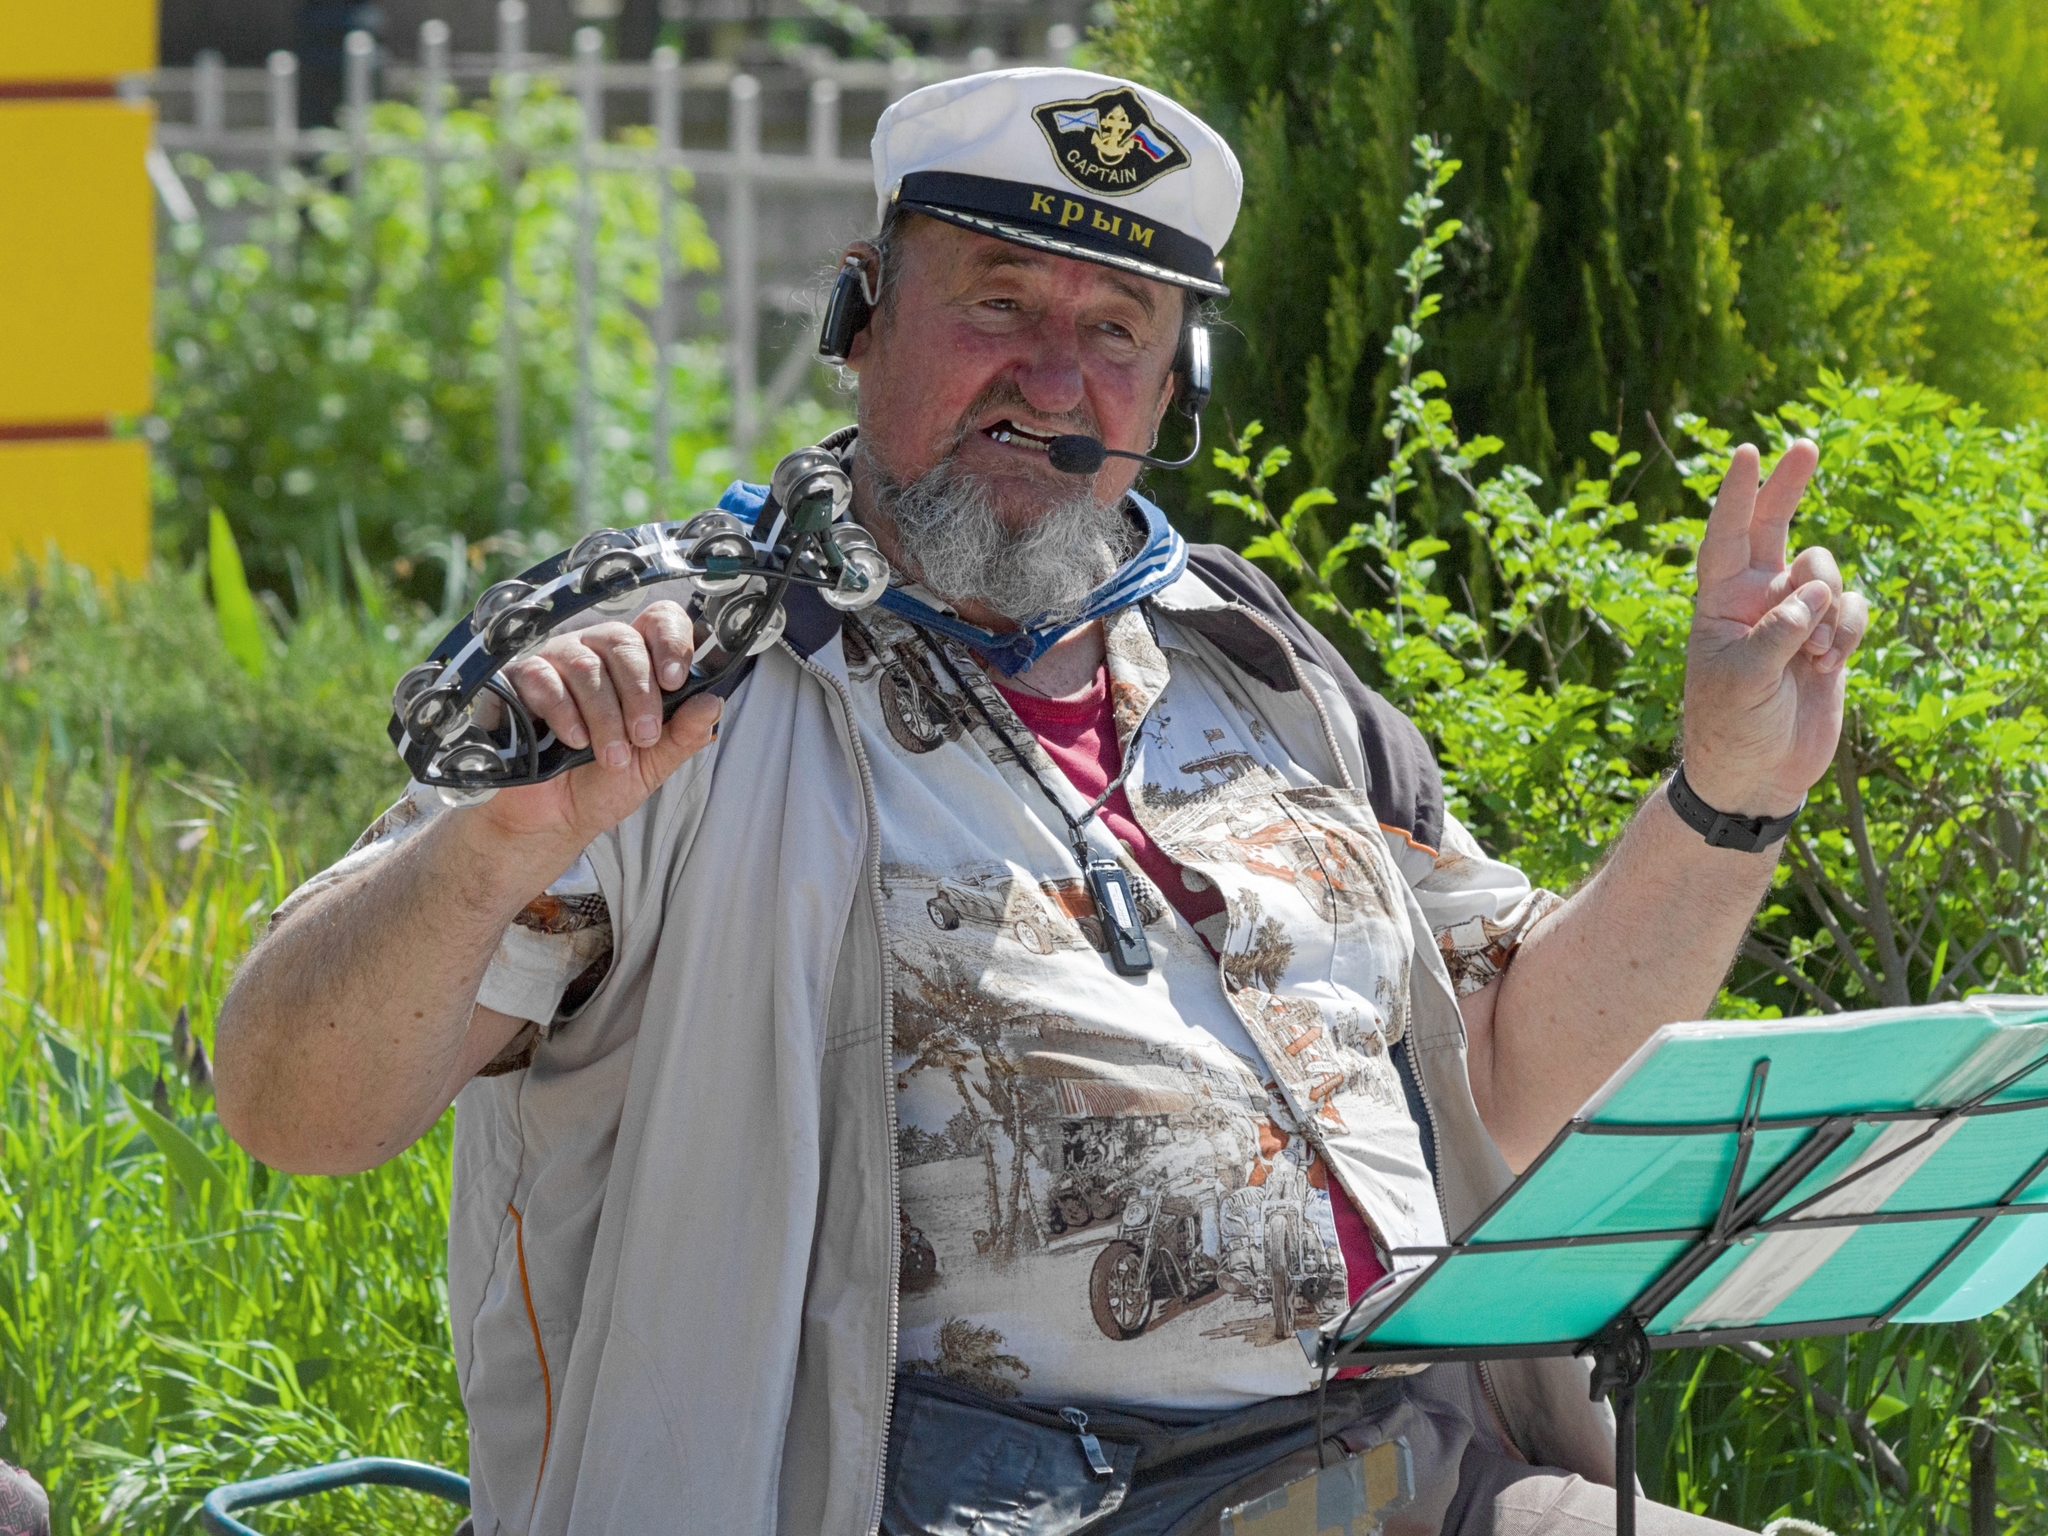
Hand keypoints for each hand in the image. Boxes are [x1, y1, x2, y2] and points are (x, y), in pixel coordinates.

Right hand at [465, 599, 721, 853]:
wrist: (553, 818)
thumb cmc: (604, 781)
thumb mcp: (654, 762)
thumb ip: (685, 734)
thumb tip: (713, 704)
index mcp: (636, 662)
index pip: (659, 620)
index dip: (671, 640)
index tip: (676, 680)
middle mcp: (597, 651)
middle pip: (623, 641)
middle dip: (640, 693)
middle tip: (644, 735)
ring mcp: (555, 661)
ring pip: (585, 665)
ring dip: (605, 715)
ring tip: (611, 756)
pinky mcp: (518, 680)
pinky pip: (542, 679)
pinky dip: (563, 713)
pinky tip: (574, 740)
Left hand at [1683, 440, 1870, 818]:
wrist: (1758, 774)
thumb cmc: (1732, 727)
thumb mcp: (1744, 679)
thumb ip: (1779, 631)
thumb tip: (1817, 592)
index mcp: (1719, 603)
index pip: (1724, 537)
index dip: (1736, 495)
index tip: (1746, 453)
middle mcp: (1756, 599)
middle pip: (1774, 527)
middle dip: (1788, 487)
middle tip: (1804, 445)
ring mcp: (1795, 616)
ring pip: (1824, 571)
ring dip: (1829, 606)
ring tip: (1815, 653)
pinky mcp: (1830, 637)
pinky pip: (1853, 606)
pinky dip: (1850, 628)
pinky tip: (1832, 662)